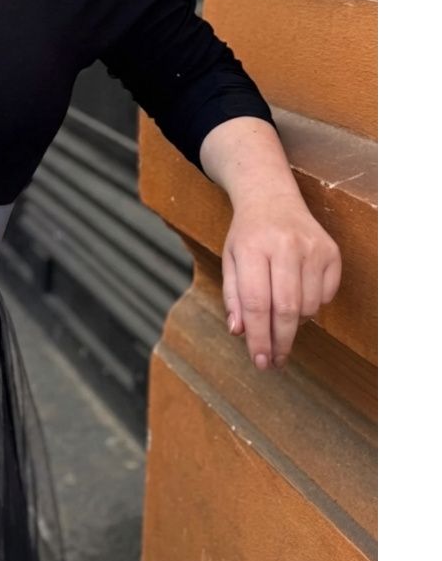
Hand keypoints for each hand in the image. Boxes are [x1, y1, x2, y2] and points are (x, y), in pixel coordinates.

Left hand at [221, 194, 341, 370]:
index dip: (259, 338)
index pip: (256, 303)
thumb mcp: (230, 261)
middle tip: (274, 361)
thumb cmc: (247, 236)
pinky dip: (312, 306)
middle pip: (287, 309)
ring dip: (295, 323)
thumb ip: (233, 298)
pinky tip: (299, 296)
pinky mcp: (331, 251)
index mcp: (252, 248)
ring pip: (309, 306)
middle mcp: (285, 246)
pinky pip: (326, 296)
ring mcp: (312, 248)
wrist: (271, 198)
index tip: (259, 361)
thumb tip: (240, 332)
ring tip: (282, 319)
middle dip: (280, 341)